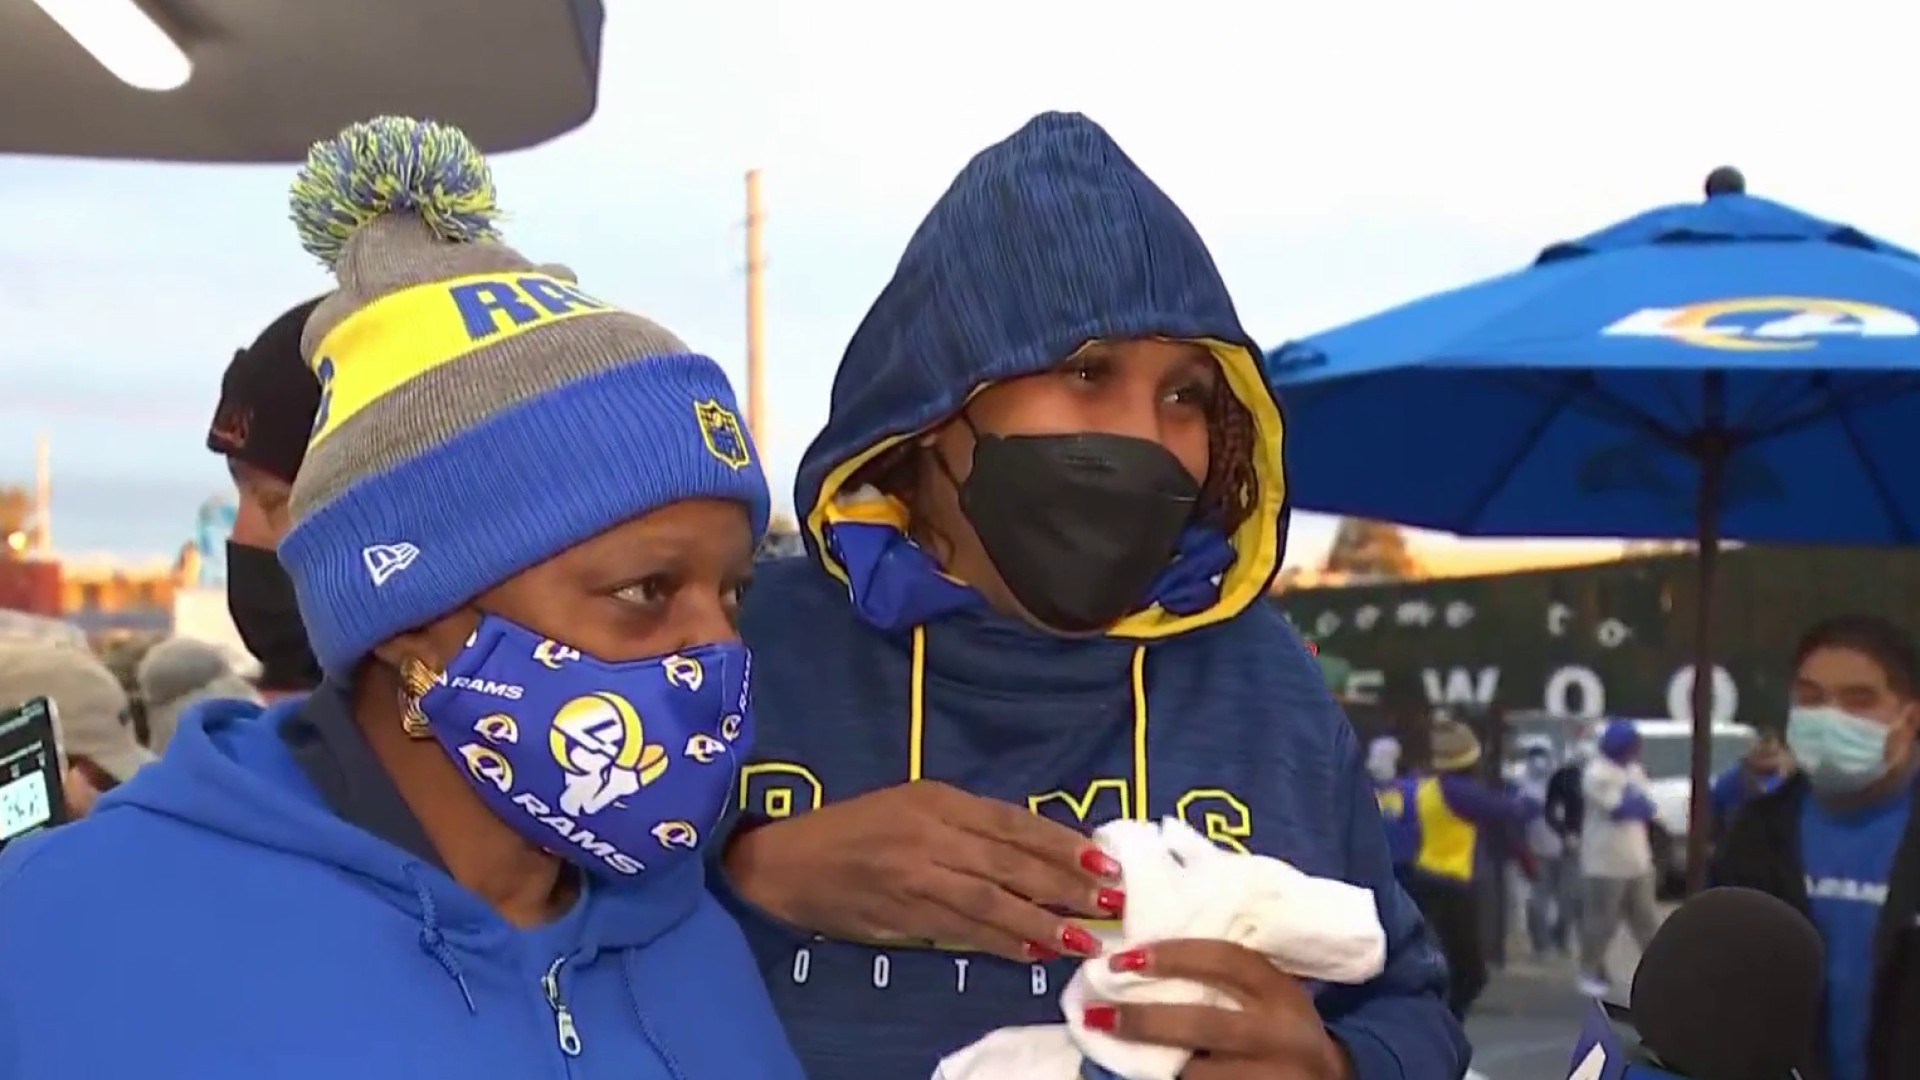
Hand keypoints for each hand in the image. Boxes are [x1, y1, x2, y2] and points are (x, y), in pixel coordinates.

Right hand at [722, 780, 1121, 961]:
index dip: (1061, 843)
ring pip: (991, 900)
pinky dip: (1000, 942)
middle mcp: (930, 834)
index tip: (1104, 861)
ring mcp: (915, 876)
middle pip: (1010, 861)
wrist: (787, 863)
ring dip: (1040, 922)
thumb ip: (967, 825)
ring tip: (1081, 938)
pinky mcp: (902, 914)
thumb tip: (1036, 852)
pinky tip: (1031, 952)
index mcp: (937, 799)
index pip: (1012, 822)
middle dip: (1065, 884)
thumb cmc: (856, 829)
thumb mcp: (912, 806)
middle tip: (1110, 903)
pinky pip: (961, 930)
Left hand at [1083, 941, 1351, 1079]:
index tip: (1125, 957)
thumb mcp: (1269, 996)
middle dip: (1144, 1020)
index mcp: (1281, 993)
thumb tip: (1144, 955)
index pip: (1227, 960)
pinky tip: (1130, 1077)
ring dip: (1148, 1064)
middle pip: (1203, 1023)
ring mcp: (1269, 1076)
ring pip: (1197, 1073)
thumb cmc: (1283, 1029)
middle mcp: (1278, 1035)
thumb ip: (1227, 977)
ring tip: (1105, 1050)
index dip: (1173, 955)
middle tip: (1095, 1014)